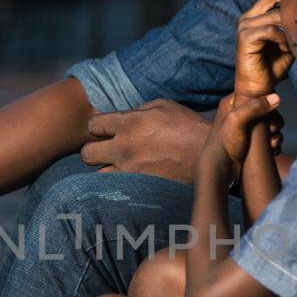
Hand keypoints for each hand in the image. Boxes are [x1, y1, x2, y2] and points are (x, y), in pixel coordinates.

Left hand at [80, 99, 211, 183]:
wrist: (210, 156)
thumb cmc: (188, 127)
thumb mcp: (163, 106)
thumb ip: (137, 111)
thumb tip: (122, 118)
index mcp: (129, 122)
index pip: (92, 126)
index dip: (99, 128)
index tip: (108, 131)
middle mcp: (124, 147)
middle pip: (86, 154)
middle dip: (95, 152)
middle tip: (109, 152)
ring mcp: (130, 171)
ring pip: (99, 176)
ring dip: (108, 171)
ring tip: (122, 169)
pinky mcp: (139, 189)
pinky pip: (117, 190)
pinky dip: (121, 186)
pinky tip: (132, 181)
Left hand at [202, 92, 280, 183]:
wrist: (220, 169)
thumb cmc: (224, 143)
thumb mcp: (237, 120)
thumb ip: (255, 107)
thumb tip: (276, 98)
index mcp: (232, 103)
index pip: (256, 95)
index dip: (266, 103)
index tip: (268, 114)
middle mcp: (240, 114)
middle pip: (266, 111)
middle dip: (273, 122)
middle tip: (270, 130)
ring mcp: (246, 129)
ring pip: (270, 126)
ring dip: (275, 135)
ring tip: (270, 143)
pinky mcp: (252, 143)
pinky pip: (270, 139)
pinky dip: (273, 144)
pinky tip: (271, 149)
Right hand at [235, 0, 292, 98]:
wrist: (259, 88)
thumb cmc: (272, 68)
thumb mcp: (287, 43)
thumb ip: (293, 29)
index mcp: (255, 16)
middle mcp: (248, 17)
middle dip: (290, 6)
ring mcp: (245, 26)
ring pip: (274, 14)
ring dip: (288, 27)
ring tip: (293, 42)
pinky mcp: (245, 37)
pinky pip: (269, 29)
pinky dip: (281, 38)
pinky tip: (285, 49)